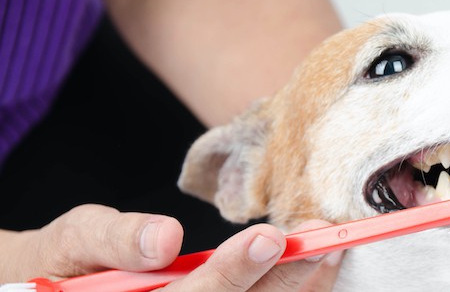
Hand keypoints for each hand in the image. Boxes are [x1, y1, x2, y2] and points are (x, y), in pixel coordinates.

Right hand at [0, 204, 342, 290]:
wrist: (48, 291)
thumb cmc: (63, 266)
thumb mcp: (71, 242)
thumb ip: (112, 240)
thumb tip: (167, 241)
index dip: (231, 274)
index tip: (269, 238)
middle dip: (284, 281)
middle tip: (324, 240)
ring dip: (296, 291)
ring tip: (326, 252)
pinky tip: (310, 273)